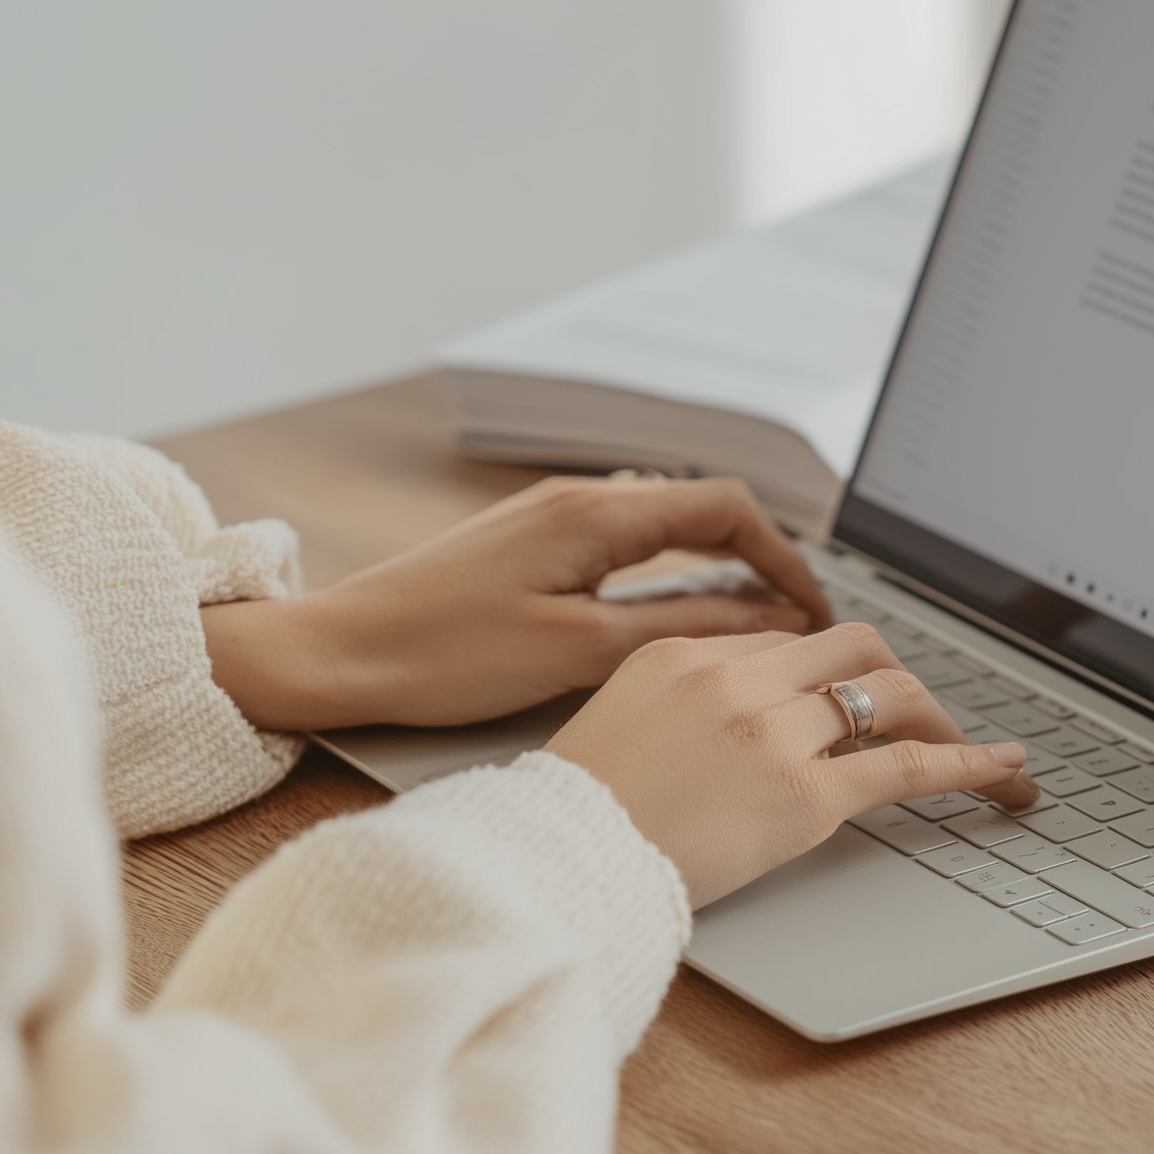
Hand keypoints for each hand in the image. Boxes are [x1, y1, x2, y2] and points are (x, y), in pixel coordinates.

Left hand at [202, 475, 830, 733]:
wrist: (339, 653)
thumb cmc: (444, 656)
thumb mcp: (578, 651)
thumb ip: (679, 628)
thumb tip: (765, 620)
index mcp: (595, 512)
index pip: (727, 508)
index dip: (785, 558)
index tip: (814, 614)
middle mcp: (578, 498)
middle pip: (702, 512)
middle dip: (761, 564)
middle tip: (798, 630)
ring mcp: (551, 517)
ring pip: (665, 530)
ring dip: (717, 574)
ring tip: (751, 636)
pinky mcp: (531, 545)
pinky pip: (625, 547)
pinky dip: (669, 580)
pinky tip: (676, 626)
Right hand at [545, 621, 1039, 907]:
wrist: (554, 861)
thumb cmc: (571, 814)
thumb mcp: (614, 723)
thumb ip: (674, 705)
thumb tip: (719, 726)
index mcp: (684, 653)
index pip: (785, 640)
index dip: (831, 668)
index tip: (855, 691)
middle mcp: (736, 677)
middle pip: (850, 646)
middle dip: (895, 676)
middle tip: (918, 715)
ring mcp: (773, 731)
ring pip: (889, 694)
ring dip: (939, 718)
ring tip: (973, 750)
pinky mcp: (803, 794)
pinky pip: (908, 767)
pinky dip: (970, 766)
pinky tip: (1004, 774)